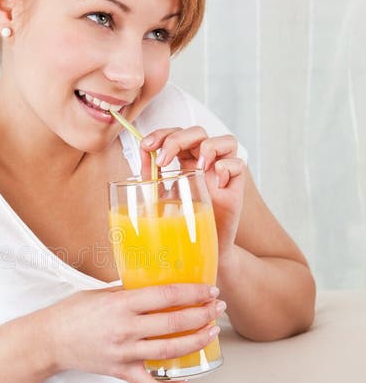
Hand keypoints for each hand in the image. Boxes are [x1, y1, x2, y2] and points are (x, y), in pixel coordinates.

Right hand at [45, 283, 225, 382]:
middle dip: (202, 315)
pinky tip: (184, 380)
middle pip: (175, 323)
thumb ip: (129, 292)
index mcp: (121, 304)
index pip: (167, 296)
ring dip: (196, 342)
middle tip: (218, 309)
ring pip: (170, 350)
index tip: (210, 291)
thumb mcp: (102, 293)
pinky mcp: (120, 371)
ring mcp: (124, 352)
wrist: (49, 339)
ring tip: (212, 333)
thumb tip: (157, 288)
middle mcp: (125, 328)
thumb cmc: (73, 312)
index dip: (193, 293)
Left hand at [140, 126, 245, 259]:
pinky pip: (239, 164)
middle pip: (198, 131)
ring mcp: (221, 173)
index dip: (162, 133)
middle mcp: (205, 162)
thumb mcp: (160, 196)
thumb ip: (151, 175)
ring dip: (209, 146)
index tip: (146, 146)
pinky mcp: (235, 188)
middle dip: (177, 139)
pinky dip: (226, 168)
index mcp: (185, 160)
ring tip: (196, 167)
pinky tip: (214, 184)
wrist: (197, 251)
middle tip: (162, 161)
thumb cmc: (179, 222)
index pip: (177, 133)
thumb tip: (142, 152)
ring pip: (227, 140)